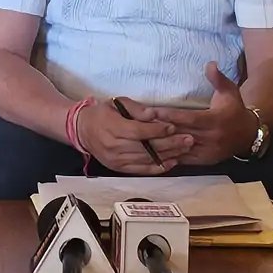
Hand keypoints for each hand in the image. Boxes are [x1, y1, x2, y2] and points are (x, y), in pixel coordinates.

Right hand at [76, 98, 190, 174]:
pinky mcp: (119, 169)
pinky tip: (172, 162)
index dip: (158, 130)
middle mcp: (115, 146)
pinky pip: (141, 170)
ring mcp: (117, 160)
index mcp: (113, 127)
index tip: (174, 126)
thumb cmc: (103, 113)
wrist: (83, 130)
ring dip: (168, 155)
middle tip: (189, 139)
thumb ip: (136, 108)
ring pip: (146, 160)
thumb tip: (154, 114)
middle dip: (170, 144)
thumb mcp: (117, 102)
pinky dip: (158, 168)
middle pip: (146, 147)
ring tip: (185, 150)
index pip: (140, 131)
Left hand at [151, 62, 257, 165]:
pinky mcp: (204, 161)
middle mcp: (211, 138)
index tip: (153, 112)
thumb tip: (210, 63)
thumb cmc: (235, 110)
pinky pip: (184, 159)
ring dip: (162, 144)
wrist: (248, 135)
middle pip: (181, 134)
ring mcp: (207, 152)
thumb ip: (218, 78)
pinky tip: (154, 152)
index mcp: (215, 120)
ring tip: (142, 138)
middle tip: (140, 124)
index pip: (189, 118)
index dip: (170, 116)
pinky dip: (169, 155)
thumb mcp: (230, 91)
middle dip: (160, 129)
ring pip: (180, 149)